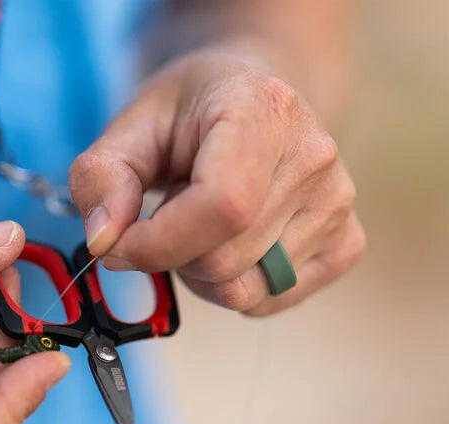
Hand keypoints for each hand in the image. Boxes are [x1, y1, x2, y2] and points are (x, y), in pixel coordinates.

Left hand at [70, 46, 364, 315]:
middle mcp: (315, 156)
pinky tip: (232, 242)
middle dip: (171, 256)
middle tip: (167, 213)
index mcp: (264, 111)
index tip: (117, 243)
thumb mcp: (130, 126)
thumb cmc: (189, 112)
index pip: (222, 207)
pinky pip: (273, 301)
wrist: (253, 96)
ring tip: (202, 222)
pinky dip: (235, 287)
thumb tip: (104, 241)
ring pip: (246, 289)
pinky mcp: (347, 242)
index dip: (158, 243)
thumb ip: (101, 178)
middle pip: (226, 260)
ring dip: (202, 273)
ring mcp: (338, 202)